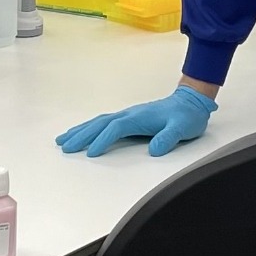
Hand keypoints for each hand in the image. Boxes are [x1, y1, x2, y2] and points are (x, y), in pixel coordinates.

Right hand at [56, 85, 217, 157]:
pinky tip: (82, 132)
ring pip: (98, 121)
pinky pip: (104, 122)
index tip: (91, 153)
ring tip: (64, 139)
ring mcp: (128, 115)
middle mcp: (129, 114)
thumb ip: (168, 138)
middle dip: (81, 135)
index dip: (102, 140)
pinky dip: (90, 127)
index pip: (115, 128)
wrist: (191, 103)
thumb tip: (154, 149)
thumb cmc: (186, 116)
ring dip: (81, 130)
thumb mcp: (182, 128)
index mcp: (139, 117)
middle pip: (100, 124)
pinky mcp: (129, 119)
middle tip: (64, 146)